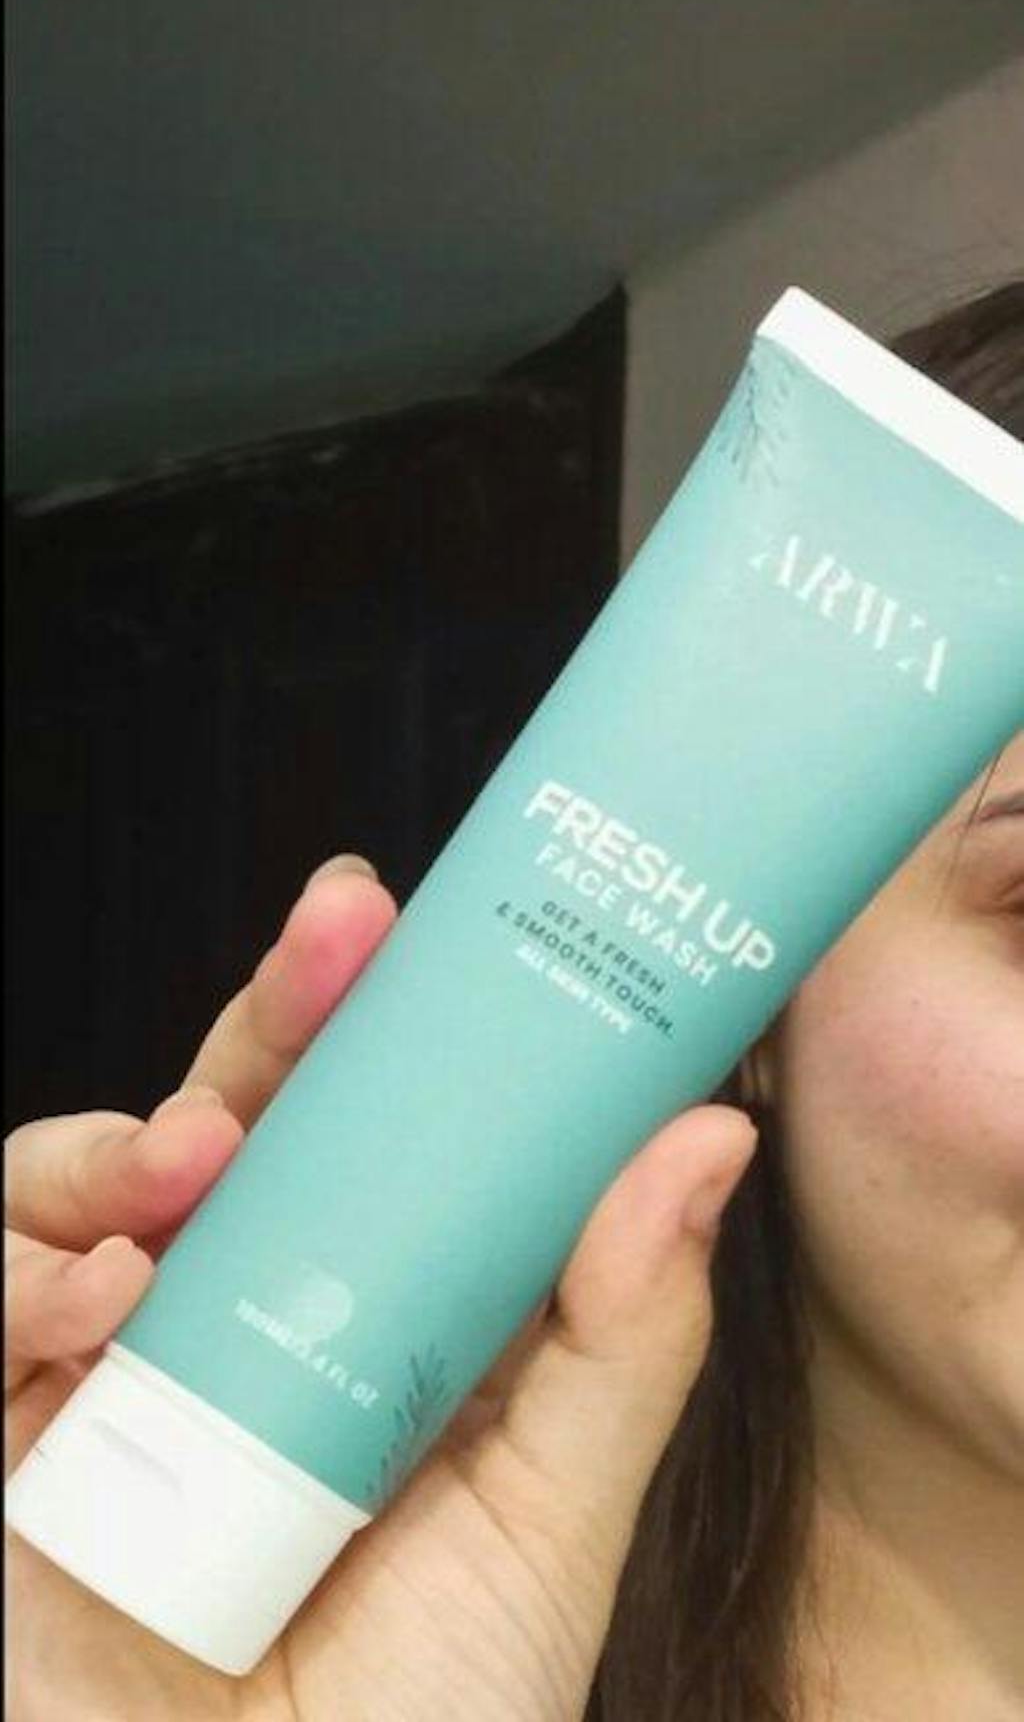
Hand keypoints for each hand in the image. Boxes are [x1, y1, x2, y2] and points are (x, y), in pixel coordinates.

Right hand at [5, 855, 756, 1721]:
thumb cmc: (431, 1716)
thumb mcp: (553, 1517)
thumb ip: (627, 1337)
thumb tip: (710, 1136)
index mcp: (368, 1309)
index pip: (368, 1127)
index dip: (384, 1021)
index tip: (416, 921)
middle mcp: (239, 1315)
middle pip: (236, 1115)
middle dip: (275, 1015)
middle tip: (334, 937)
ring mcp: (119, 1372)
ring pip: (83, 1181)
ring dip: (125, 1136)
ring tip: (194, 1156)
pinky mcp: (16, 1439)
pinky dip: (27, 1275)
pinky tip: (102, 1297)